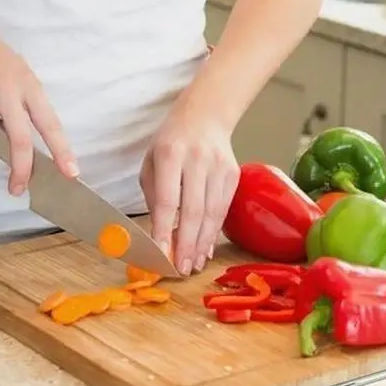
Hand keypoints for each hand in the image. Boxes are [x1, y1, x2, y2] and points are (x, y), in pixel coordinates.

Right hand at [0, 7, 77, 194]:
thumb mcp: (21, 76)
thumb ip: (29, 107)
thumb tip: (39, 147)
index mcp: (29, 86)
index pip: (51, 124)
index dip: (62, 151)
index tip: (71, 173)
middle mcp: (6, 89)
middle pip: (20, 140)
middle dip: (21, 170)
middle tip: (17, 188)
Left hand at [140, 106, 238, 275]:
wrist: (205, 117)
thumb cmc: (171, 144)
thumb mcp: (151, 163)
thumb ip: (154, 196)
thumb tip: (161, 236)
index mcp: (170, 155)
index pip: (167, 200)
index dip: (163, 229)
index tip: (160, 254)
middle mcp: (197, 160)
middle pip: (193, 211)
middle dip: (186, 244)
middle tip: (181, 268)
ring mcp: (219, 167)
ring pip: (212, 214)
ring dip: (202, 243)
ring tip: (193, 264)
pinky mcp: (234, 175)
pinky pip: (223, 210)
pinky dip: (214, 232)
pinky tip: (206, 248)